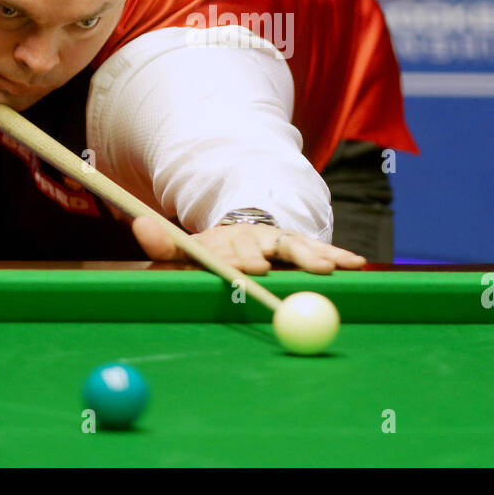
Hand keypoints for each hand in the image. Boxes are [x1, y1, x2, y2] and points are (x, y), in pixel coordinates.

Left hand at [132, 216, 365, 274]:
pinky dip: (338, 255)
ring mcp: (282, 241)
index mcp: (230, 241)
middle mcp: (259, 239)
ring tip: (336, 267)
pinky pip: (322, 250)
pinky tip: (355, 264)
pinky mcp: (301, 247)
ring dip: (319, 256)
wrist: (241, 229)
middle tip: (311, 270)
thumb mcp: (186, 248)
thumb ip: (162, 243)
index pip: (237, 249)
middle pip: (277, 246)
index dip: (246, 258)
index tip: (255, 267)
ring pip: (303, 247)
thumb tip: (138, 224)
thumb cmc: (213, 251)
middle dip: (292, 258)